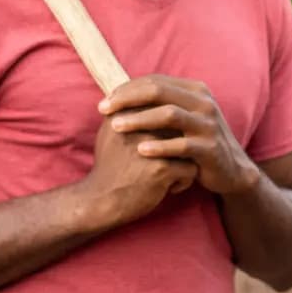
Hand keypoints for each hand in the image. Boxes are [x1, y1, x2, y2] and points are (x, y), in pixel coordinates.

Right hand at [79, 113, 198, 227]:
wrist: (100, 200)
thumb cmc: (110, 166)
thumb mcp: (112, 130)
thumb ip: (130, 110)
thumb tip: (151, 92)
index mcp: (129, 111)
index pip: (166, 108)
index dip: (170, 130)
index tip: (158, 145)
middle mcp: (141, 125)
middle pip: (181, 125)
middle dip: (181, 141)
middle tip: (170, 158)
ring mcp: (152, 146)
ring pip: (190, 145)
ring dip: (184, 159)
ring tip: (171, 170)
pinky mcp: (161, 168)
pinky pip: (191, 169)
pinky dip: (183, 180)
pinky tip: (168, 187)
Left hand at [99, 75, 261, 196]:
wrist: (230, 170)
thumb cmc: (195, 142)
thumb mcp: (183, 118)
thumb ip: (159, 105)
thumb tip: (119, 95)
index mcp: (195, 90)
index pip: (155, 81)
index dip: (127, 89)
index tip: (104, 102)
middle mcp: (204, 102)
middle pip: (160, 91)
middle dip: (128, 99)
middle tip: (104, 109)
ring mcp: (209, 125)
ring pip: (170, 114)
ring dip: (139, 119)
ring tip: (115, 127)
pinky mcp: (211, 148)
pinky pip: (182, 145)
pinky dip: (159, 146)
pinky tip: (140, 150)